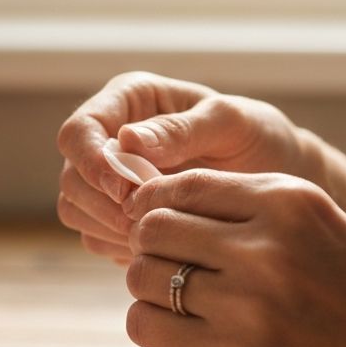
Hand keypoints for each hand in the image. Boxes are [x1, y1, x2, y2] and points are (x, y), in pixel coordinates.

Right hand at [57, 71, 324, 263]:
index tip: (124, 189)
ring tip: (159, 231)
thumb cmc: (257, 138)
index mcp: (127, 101)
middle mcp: (107, 139)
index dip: (91, 163)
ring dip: (109, 227)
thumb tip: (127, 141)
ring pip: (75, 210)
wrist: (274, 179)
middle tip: (146, 220)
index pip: (78, 132)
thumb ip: (180, 130)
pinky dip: (119, 245)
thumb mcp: (230, 124)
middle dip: (102, 203)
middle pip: (71, 177)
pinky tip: (160, 244)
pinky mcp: (112, 216)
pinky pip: (94, 237)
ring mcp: (105, 180)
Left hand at [122, 169, 345, 346]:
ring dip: (148, 309)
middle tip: (166, 272)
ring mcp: (249, 328)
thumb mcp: (317, 219)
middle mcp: (263, 262)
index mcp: (286, 208)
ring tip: (176, 313)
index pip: (174, 192)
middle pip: (148, 244)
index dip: (151, 208)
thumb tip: (146, 204)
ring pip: (138, 308)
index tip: (154, 228)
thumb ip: (242, 203)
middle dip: (148, 256)